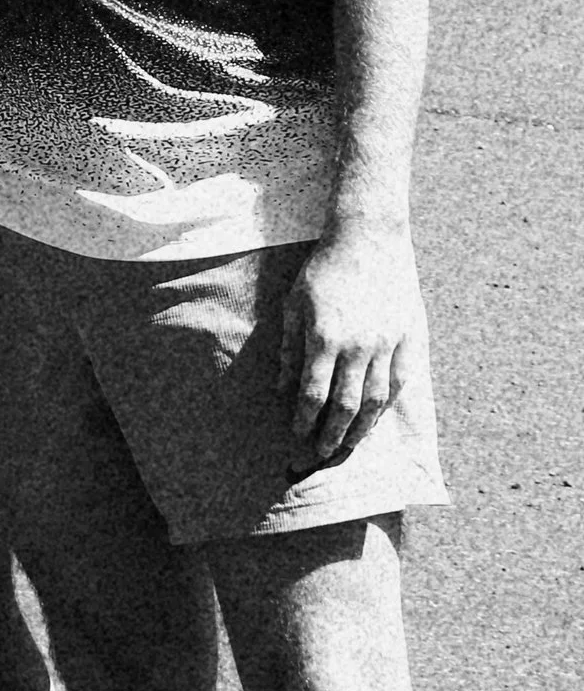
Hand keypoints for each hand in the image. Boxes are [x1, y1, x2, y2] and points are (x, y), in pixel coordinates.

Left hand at [280, 215, 423, 465]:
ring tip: (349, 443)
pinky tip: (378, 414)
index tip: (297, 434)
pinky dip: (389, 401)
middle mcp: (358, 347)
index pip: (314, 394)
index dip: (304, 419)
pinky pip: (401, 379)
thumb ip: (290, 348)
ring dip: (362, 427)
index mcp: (325, 338)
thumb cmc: (324, 268)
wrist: (368, 237)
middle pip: (346, 405)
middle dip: (332, 435)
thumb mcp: (295, 303)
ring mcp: (387, 343)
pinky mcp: (409, 336)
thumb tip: (282, 388)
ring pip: (377, 399)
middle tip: (321, 454)